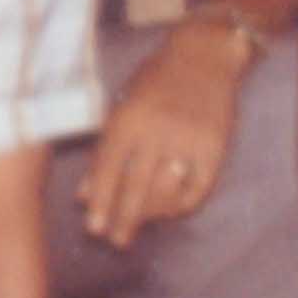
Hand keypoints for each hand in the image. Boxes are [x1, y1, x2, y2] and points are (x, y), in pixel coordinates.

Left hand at [83, 28, 246, 243]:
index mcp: (128, 118)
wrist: (204, 56)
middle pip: (135, 186)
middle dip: (123, 218)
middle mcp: (156, 131)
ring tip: (141, 227)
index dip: (99, 201)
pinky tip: (171, 212)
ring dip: (153, 215)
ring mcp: (188, 140)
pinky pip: (198, 188)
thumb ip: (103, 151)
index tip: (92, 228)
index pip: (108, 168)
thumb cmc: (154, 80)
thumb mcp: (122, 106)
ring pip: (167, 192)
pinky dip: (183, 205)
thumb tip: (82, 194)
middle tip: (115, 242)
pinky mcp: (215, 148)